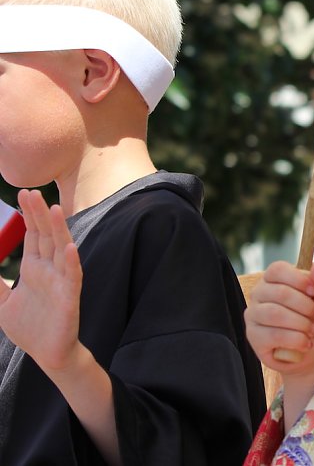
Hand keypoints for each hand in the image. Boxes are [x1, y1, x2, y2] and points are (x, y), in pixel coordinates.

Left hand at [0, 190, 83, 371]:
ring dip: (59, 229)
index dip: (29, 215)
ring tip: (54, 209)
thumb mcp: (2, 304)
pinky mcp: (70, 298)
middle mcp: (49, 270)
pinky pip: (73, 276)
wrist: (47, 354)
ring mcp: (61, 282)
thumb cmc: (30, 329)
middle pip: (46, 236)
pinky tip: (70, 248)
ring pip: (61, 249)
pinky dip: (72, 262)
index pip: (33, 235)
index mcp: (34, 268)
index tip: (24, 194)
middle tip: (32, 192)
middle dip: (39, 214)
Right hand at [244, 261, 313, 376]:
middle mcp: (258, 294)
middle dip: (305, 306)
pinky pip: (274, 335)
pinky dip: (296, 340)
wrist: (311, 351)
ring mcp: (253, 315)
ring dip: (301, 324)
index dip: (298, 279)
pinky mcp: (253, 337)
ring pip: (275, 314)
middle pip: (280, 293)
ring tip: (311, 331)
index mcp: (273, 279)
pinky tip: (305, 343)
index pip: (277, 269)